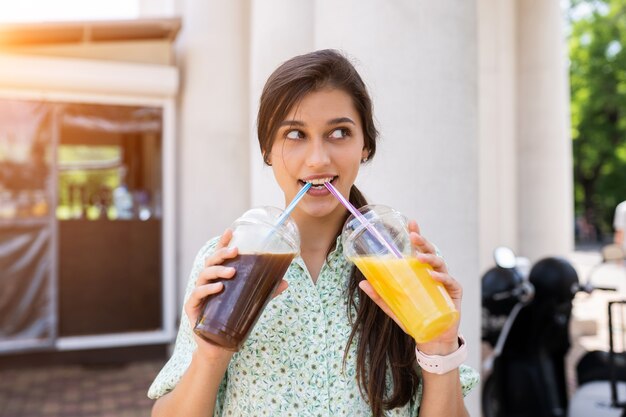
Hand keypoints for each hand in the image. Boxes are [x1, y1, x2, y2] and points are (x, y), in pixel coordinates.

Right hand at [185, 229, 288, 358]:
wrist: (219, 347)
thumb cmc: (233, 320)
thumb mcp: (251, 304)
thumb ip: (266, 292)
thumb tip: (286, 282)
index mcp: (218, 278)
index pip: (219, 256)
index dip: (223, 243)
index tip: (230, 231)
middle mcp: (206, 283)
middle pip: (211, 262)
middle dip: (222, 254)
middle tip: (236, 251)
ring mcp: (198, 294)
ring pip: (204, 275)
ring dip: (218, 270)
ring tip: (232, 272)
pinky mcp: (193, 308)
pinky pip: (197, 294)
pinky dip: (207, 290)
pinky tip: (218, 288)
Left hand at [358, 220, 461, 354]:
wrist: (432, 339)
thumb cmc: (415, 319)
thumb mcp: (394, 307)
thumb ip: (380, 295)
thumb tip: (362, 282)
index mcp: (421, 272)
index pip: (419, 250)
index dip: (417, 236)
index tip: (411, 223)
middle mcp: (435, 273)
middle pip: (430, 252)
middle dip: (422, 242)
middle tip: (413, 237)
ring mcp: (445, 282)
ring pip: (440, 264)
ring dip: (430, 258)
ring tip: (420, 258)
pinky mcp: (454, 293)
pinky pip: (449, 282)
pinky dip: (442, 277)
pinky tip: (433, 275)